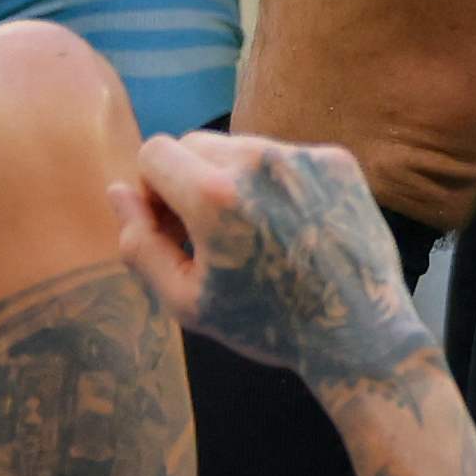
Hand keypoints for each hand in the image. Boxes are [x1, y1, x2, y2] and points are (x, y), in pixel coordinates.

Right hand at [118, 130, 435, 384]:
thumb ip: (140, 244)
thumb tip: (117, 192)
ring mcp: (304, 156)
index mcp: (215, 195)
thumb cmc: (265, 323)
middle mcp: (260, 161)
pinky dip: (275, 183)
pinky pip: (284, 156)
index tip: (170, 226)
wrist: (358, 332)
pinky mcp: (338, 161)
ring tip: (253, 233)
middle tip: (206, 233)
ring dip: (232, 179)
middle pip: (195, 143)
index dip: (152, 190)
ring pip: (240, 147)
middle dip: (187, 181)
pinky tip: (290, 227)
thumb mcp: (185, 300)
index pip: (154, 152)